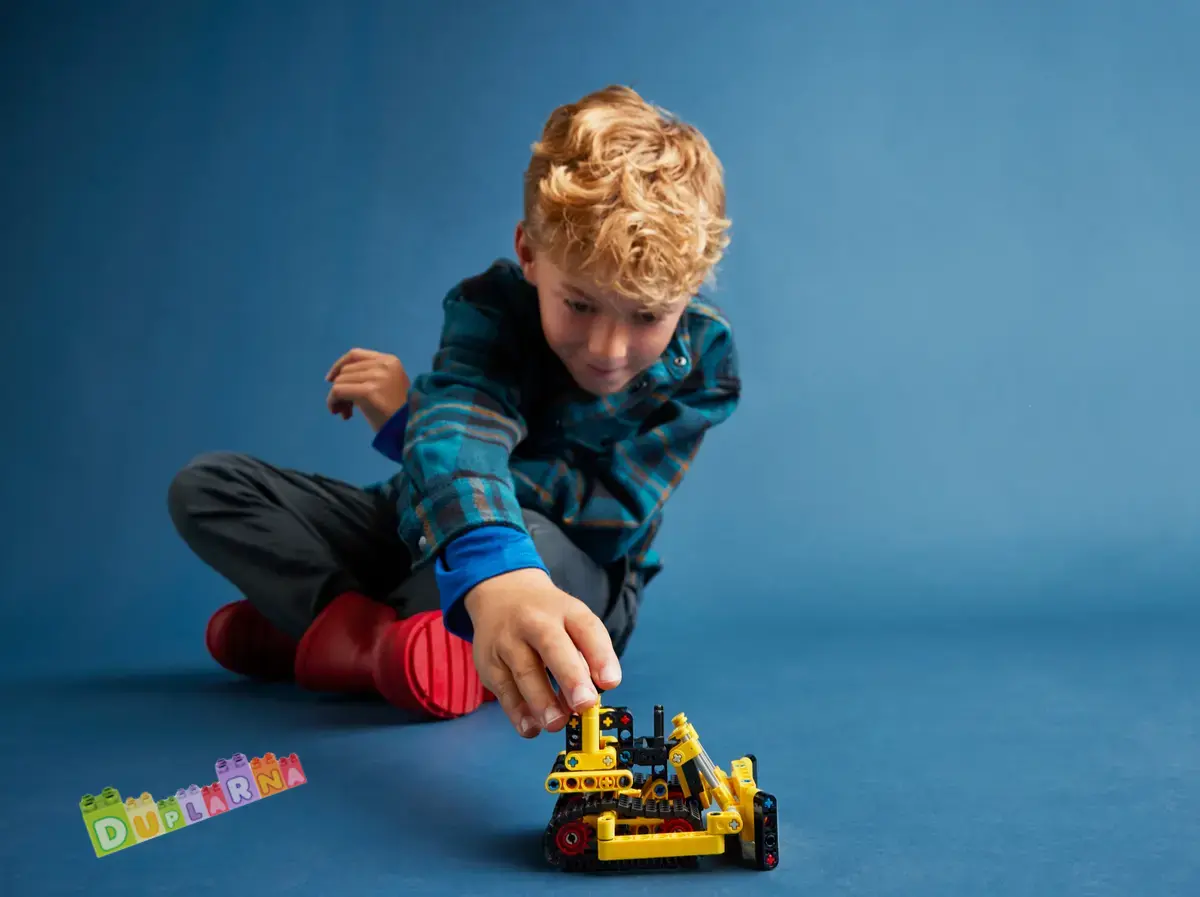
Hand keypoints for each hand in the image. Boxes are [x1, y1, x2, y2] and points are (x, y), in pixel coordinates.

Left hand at [325, 348, 409, 431]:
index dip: (339, 366)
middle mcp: (383, 365)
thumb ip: (368, 374)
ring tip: (346, 413)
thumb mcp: (386, 384)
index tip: (330, 380)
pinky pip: (337, 391)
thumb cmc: (397, 411)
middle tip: (346, 409)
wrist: (408, 428)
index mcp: (389, 360)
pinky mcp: (368, 391)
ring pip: (339, 381)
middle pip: (345, 370)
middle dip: (340, 388)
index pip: (355, 354)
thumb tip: (336, 377)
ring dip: (337, 399)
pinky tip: (342, 414)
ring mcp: (376, 377)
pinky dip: (333, 402)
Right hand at [464, 568, 621, 737]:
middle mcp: (535, 621)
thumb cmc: (547, 618)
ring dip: (542, 702)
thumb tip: (590, 700)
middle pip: (552, 645)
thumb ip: (587, 657)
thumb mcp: (573, 622)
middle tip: (584, 704)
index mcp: (566, 610)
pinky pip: (504, 690)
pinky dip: (518, 712)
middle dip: (570, 676)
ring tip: (557, 723)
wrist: (502, 594)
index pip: (586, 628)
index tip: (611, 682)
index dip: (600, 655)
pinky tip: (531, 728)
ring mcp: (508, 640)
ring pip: (524, 671)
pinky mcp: (489, 662)